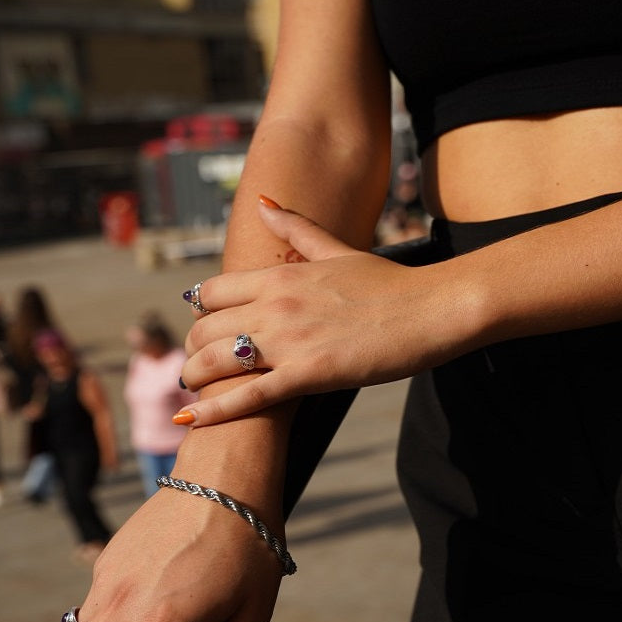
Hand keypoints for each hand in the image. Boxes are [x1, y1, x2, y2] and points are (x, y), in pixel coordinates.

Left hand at [177, 205, 457, 425]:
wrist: (431, 310)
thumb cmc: (389, 282)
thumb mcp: (337, 249)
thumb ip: (295, 228)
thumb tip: (261, 202)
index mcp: (279, 275)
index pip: (210, 291)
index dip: (199, 312)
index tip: (203, 326)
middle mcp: (275, 305)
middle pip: (203, 329)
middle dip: (191, 349)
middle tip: (196, 364)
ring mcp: (290, 340)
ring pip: (215, 362)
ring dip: (194, 378)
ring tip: (192, 390)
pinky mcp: (309, 374)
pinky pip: (250, 395)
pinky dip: (215, 410)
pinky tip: (190, 419)